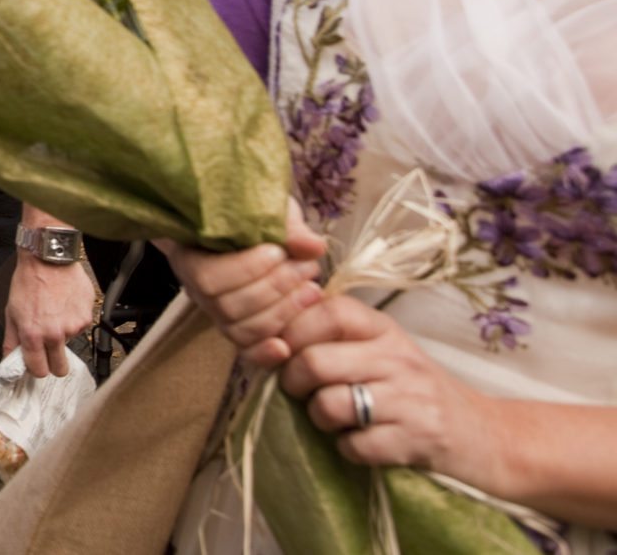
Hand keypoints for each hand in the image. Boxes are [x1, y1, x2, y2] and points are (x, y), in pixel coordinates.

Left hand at [4, 253, 98, 378]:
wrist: (48, 258)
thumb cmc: (28, 282)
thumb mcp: (11, 311)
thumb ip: (11, 341)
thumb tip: (8, 362)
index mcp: (32, 335)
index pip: (39, 370)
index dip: (37, 368)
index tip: (37, 363)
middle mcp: (54, 334)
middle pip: (60, 369)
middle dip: (54, 363)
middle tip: (49, 348)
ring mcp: (73, 327)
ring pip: (70, 345)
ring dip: (63, 335)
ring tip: (54, 313)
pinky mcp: (86, 317)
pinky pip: (80, 328)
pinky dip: (72, 320)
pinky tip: (64, 305)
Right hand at [158, 199, 326, 368]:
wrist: (252, 230)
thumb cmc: (252, 216)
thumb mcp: (266, 208)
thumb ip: (286, 225)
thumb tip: (312, 246)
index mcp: (189, 257)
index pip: (208, 277)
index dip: (246, 269)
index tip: (278, 251)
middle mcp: (197, 291)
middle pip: (227, 307)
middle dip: (274, 289)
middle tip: (307, 268)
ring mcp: (217, 314)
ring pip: (240, 330)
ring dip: (282, 312)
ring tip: (311, 289)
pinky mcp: (239, 332)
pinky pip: (246, 351)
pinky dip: (265, 353)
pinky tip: (285, 347)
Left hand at [278, 295, 495, 483]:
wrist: (488, 436)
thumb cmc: (419, 391)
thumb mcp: (383, 349)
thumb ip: (336, 337)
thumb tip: (271, 333)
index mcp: (384, 329)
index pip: (326, 311)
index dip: (291, 331)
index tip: (282, 351)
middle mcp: (397, 358)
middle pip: (314, 362)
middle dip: (292, 382)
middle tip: (300, 392)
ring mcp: (410, 400)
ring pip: (329, 404)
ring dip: (319, 419)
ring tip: (335, 419)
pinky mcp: (417, 441)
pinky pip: (354, 445)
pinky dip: (348, 449)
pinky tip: (363, 443)